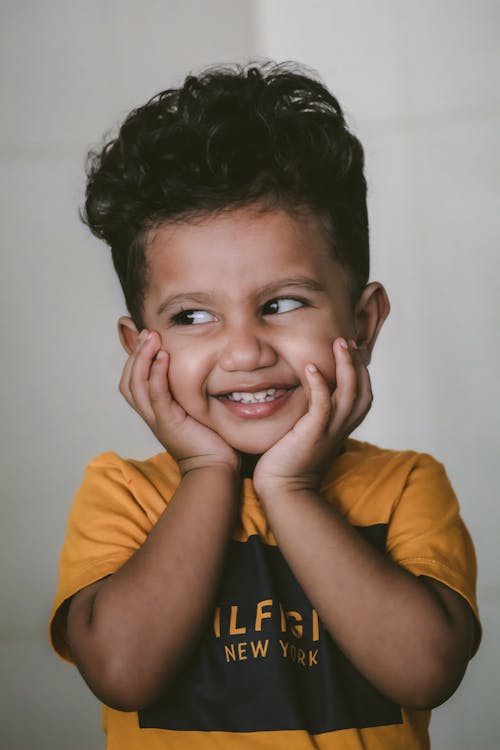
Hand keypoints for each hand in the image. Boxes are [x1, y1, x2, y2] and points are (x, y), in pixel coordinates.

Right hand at [119, 330, 238, 475]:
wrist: (215, 467)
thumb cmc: (209, 439)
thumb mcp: (194, 408)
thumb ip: (187, 390)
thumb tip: (199, 365)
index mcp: (154, 411)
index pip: (132, 382)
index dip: (134, 359)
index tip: (146, 336)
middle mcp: (150, 415)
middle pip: (128, 381)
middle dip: (135, 354)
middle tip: (147, 333)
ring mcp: (157, 419)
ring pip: (136, 386)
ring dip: (142, 359)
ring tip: (151, 338)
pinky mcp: (169, 423)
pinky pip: (156, 396)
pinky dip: (156, 375)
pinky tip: (163, 357)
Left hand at [253, 337, 371, 497]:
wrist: (282, 489)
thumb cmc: (289, 460)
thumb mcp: (307, 431)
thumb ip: (313, 413)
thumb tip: (307, 392)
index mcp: (342, 426)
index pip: (362, 394)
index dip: (361, 371)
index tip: (352, 349)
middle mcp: (341, 427)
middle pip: (362, 390)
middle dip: (358, 363)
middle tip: (348, 340)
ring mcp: (329, 431)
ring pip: (348, 394)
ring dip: (346, 367)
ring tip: (339, 344)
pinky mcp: (313, 434)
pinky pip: (323, 406)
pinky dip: (320, 384)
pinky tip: (312, 367)